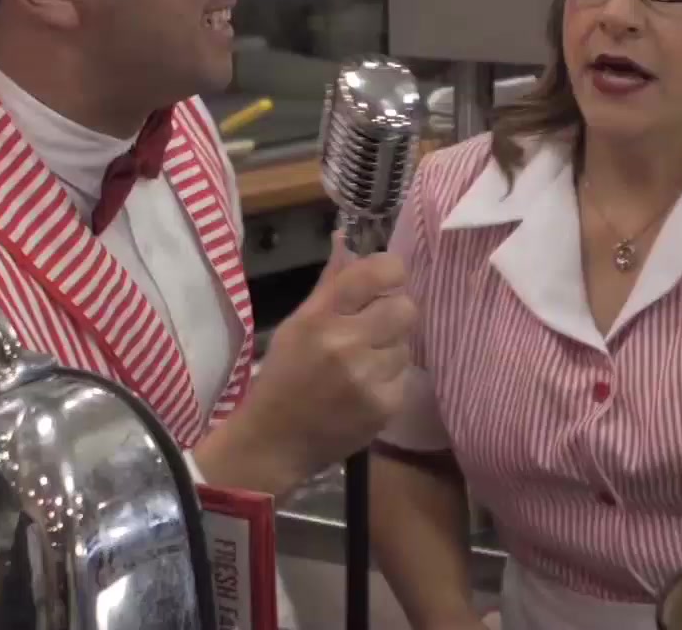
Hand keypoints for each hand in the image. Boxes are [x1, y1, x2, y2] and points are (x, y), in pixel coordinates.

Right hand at [215, 234, 416, 490]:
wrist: (275, 440)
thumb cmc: (285, 375)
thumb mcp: (298, 324)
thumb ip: (331, 284)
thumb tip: (348, 240)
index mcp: (321, 317)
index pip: (376, 272)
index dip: (390, 271)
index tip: (386, 281)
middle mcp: (346, 343)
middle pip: (405, 308)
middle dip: (394, 314)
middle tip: (375, 327)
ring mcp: (367, 377)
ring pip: (406, 344)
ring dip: (390, 350)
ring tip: (364, 364)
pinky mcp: (384, 406)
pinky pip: (405, 376)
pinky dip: (390, 380)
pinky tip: (365, 389)